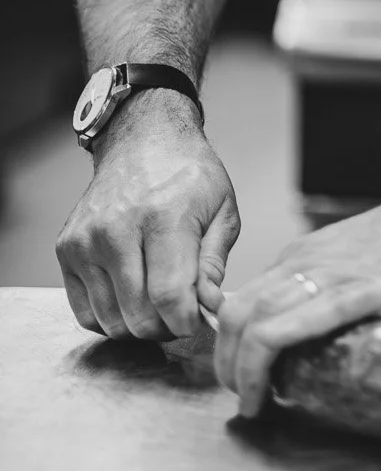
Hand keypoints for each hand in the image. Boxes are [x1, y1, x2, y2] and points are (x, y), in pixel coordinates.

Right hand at [56, 92, 238, 341]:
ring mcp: (86, 241)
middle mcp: (117, 230)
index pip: (170, 296)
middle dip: (166, 328)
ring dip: (138, 327)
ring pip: (111, 320)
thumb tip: (207, 307)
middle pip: (139, 315)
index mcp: (163, 217)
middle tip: (181, 315)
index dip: (187, 323)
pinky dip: (110, 318)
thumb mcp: (222, 209)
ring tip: (158, 306)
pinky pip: (85, 312)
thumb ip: (214, 263)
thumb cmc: (187, 175)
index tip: (197, 322)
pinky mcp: (67, 250)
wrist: (143, 141)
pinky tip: (131, 300)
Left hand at [213, 179, 380, 415]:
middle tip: (241, 398)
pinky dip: (268, 361)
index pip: (245, 300)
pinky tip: (268, 392)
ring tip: (250, 404)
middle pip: (237, 313)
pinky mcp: (366, 291)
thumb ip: (338, 291)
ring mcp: (336, 275)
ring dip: (241, 370)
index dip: (232, 344)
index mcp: (309, 255)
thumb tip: (324, 336)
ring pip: (257, 320)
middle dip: (227, 364)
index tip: (242, 377)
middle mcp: (311, 261)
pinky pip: (300, 324)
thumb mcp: (365, 263)